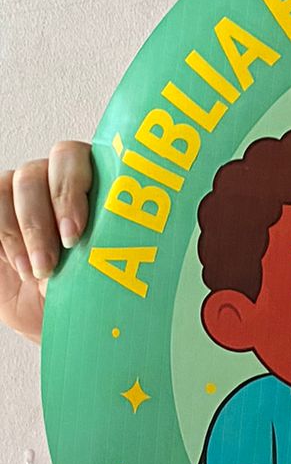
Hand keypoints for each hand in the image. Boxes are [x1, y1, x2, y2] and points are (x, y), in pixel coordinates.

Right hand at [0, 143, 92, 342]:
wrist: (55, 306)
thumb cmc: (88, 281)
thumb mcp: (101, 264)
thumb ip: (105, 239)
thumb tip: (108, 240)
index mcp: (91, 174)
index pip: (73, 157)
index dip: (69, 191)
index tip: (73, 233)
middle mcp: (54, 175)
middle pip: (36, 173)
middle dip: (41, 220)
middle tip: (51, 261)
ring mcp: (23, 191)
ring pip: (13, 188)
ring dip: (23, 233)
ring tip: (38, 270)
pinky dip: (6, 237)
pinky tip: (20, 265)